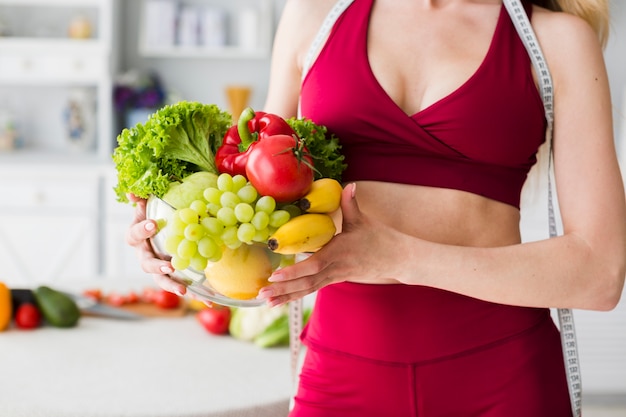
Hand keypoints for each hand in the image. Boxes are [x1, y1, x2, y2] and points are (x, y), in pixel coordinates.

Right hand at [125, 194, 186, 294]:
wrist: (157, 228)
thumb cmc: (151, 215)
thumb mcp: (146, 205)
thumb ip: (141, 198)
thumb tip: (134, 192)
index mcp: (136, 238)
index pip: (134, 235)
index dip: (142, 230)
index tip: (154, 224)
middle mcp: (145, 255)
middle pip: (146, 265)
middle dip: (157, 267)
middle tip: (170, 267)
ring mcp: (158, 268)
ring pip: (161, 280)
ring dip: (172, 285)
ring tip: (184, 291)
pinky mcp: (172, 275)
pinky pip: (181, 285)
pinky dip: (195, 294)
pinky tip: (210, 300)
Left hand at [257, 183, 403, 305]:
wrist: (397, 259)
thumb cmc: (380, 238)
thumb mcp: (363, 221)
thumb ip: (351, 203)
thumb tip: (348, 185)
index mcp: (339, 252)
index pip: (315, 265)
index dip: (294, 271)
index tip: (276, 274)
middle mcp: (335, 268)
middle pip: (306, 283)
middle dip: (283, 289)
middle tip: (262, 293)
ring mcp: (335, 276)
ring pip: (308, 289)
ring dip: (286, 295)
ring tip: (267, 301)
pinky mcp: (335, 278)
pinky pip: (312, 288)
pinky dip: (295, 294)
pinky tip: (280, 299)